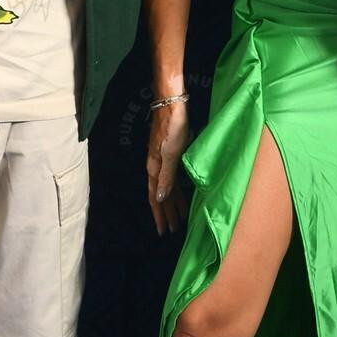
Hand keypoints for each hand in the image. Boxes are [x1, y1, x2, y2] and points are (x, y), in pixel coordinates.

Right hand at [147, 103, 189, 235]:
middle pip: (161, 196)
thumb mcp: (170, 154)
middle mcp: (156, 167)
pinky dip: (176, 190)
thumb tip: (160, 198)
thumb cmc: (171, 127)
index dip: (160, 215)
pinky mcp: (170, 154)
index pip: (156, 198)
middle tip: (172, 230)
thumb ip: (166, 176)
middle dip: (166, 213)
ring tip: (179, 218)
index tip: (163, 231)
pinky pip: (172, 178)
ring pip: (167, 188)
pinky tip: (181, 194)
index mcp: (154, 169)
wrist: (171, 104)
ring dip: (172, 203)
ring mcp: (163, 161)